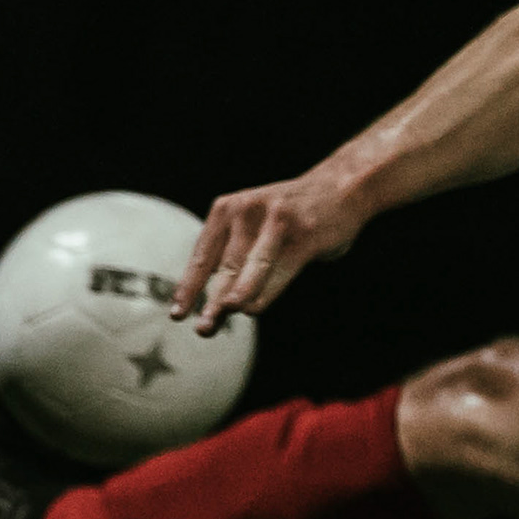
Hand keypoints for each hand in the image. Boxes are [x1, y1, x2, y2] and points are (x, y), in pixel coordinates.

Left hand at [170, 166, 362, 332]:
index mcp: (226, 210)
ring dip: (236, 295)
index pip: (202, 256)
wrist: (341, 188)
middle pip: (225, 266)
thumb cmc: (289, 219)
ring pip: (250, 266)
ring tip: (225, 314)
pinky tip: (254, 309)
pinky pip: (281, 269)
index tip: (178, 315)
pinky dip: (266, 291)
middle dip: (213, 300)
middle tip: (203, 329)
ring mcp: (276, 221)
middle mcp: (246, 211)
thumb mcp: (254, 230)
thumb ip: (237, 262)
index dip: (189, 288)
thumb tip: (216, 310)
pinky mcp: (305, 234)